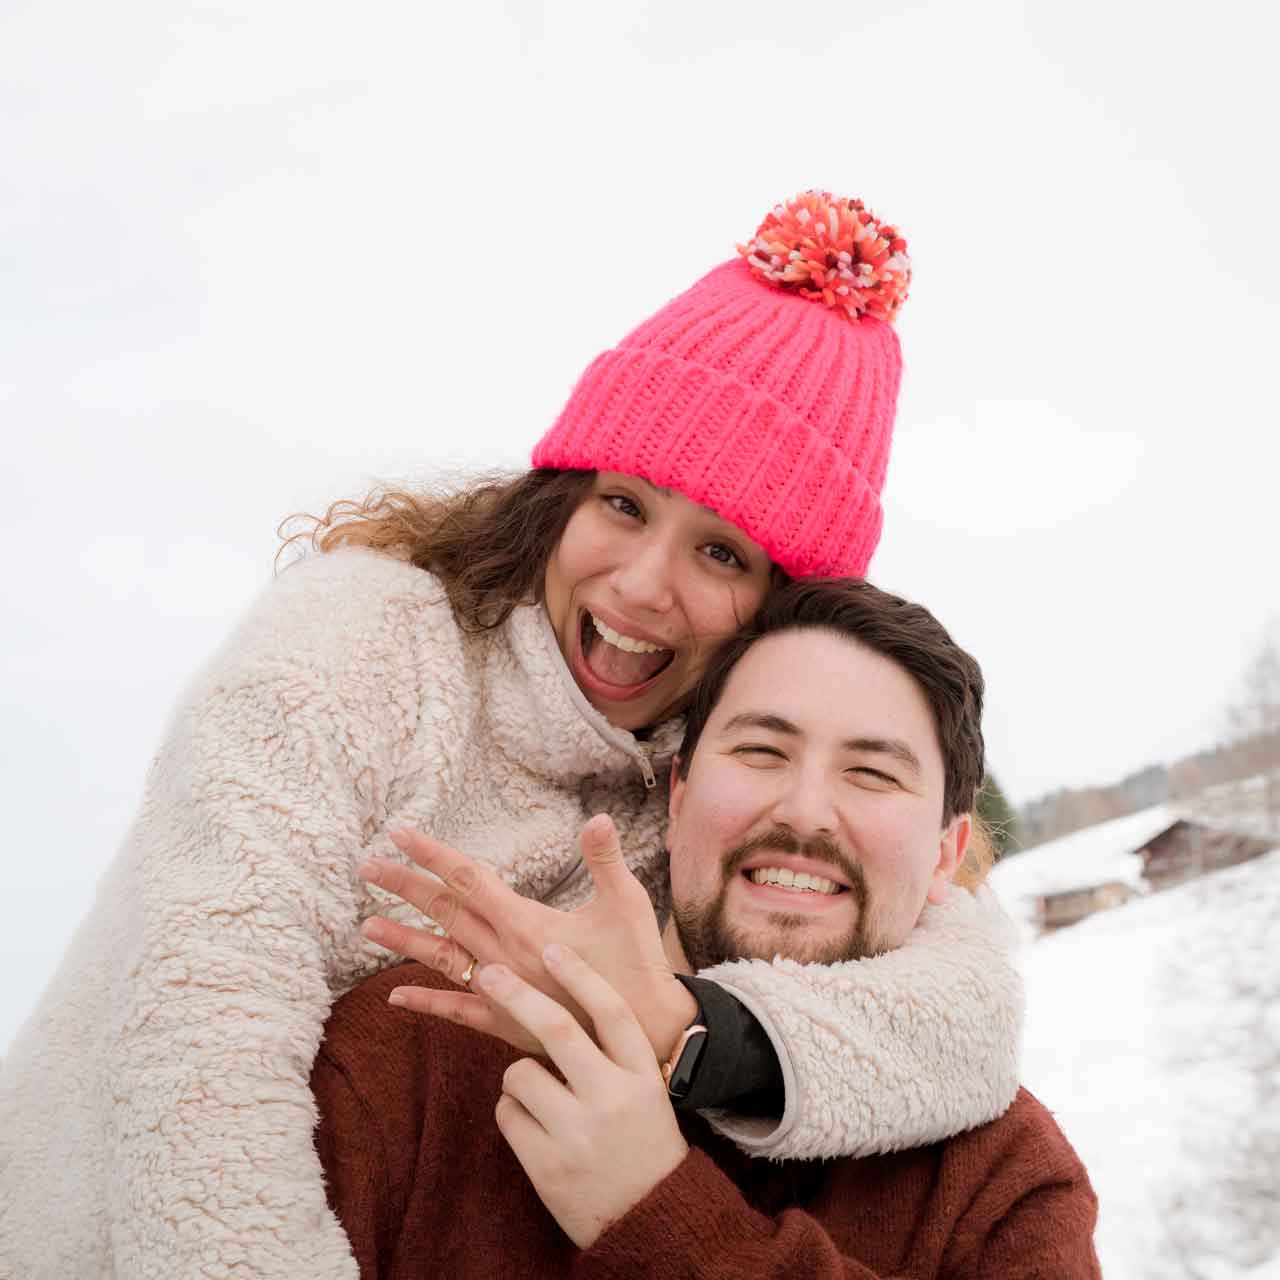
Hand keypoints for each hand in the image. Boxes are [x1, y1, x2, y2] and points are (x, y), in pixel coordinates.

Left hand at [358, 816, 697, 1059]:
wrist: (642, 1036)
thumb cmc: (637, 965)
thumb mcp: (627, 904)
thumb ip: (605, 859)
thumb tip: (596, 818)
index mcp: (528, 923)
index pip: (469, 880)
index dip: (433, 855)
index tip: (400, 835)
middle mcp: (504, 956)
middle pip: (445, 913)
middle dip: (406, 887)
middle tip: (368, 866)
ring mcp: (501, 991)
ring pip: (442, 959)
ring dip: (403, 941)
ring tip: (367, 927)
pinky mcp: (505, 1022)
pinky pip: (456, 1010)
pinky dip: (425, 1002)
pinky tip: (395, 998)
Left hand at [480, 945, 688, 1248]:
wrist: (650, 1220)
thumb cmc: (641, 1143)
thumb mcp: (646, 1092)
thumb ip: (613, 1053)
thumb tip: (562, 998)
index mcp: (642, 1075)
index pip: (611, 1012)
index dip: (580, 976)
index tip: (552, 948)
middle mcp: (614, 1098)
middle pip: (557, 1029)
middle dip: (518, 995)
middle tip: (489, 972)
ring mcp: (580, 1134)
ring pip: (520, 1073)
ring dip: (517, 1077)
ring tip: (541, 1099)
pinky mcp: (548, 1166)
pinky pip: (506, 1113)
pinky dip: (512, 1112)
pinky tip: (536, 1130)